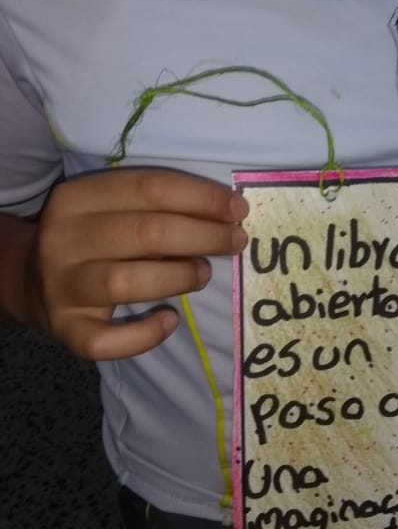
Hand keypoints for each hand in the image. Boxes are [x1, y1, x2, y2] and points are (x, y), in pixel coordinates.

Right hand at [32, 168, 248, 360]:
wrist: (30, 276)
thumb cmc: (92, 236)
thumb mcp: (110, 207)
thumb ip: (155, 205)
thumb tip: (225, 213)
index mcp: (78, 197)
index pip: (150, 187)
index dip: (202, 198)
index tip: (237, 209)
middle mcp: (64, 238)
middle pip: (146, 232)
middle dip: (204, 235)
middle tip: (235, 242)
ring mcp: (62, 286)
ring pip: (126, 281)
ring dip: (178, 277)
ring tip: (203, 273)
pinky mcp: (66, 328)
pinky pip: (104, 341)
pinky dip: (143, 335)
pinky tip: (168, 321)